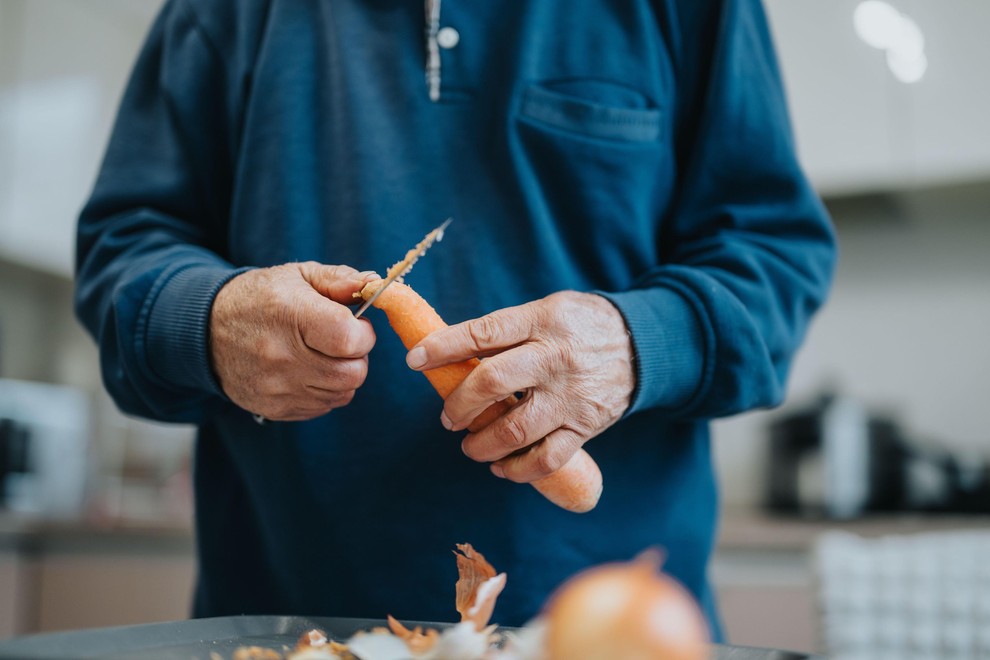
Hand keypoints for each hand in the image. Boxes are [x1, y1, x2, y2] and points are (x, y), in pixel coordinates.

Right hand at [209, 262, 377, 420]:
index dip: (363, 333)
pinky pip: (322, 407)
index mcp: (290, 315)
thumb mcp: (298, 276)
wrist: (207, 331)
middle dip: (357, 356)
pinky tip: (308, 371)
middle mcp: (281, 355)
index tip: (355, 324)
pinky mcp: (273, 408)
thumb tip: (374, 284)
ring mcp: (276, 387)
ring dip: (343, 375)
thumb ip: (340, 279)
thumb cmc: (261, 298)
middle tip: (341, 342)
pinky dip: (325, 391)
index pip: (350, 339)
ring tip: (323, 354)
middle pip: (352, 373)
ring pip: (342, 393)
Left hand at [406, 291, 634, 482]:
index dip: (443, 347)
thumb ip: (505, 330)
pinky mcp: (584, 426)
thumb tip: (449, 352)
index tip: (415, 359)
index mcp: (540, 322)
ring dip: (481, 444)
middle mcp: (554, 359)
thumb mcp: (545, 310)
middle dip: (458, 405)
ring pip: (514, 429)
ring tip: (469, 446)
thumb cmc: (578, 326)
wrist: (642, 344)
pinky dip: (517, 469)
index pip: (482, 333)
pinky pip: (546, 458)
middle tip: (447, 418)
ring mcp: (570, 396)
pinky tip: (500, 468)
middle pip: (492, 384)